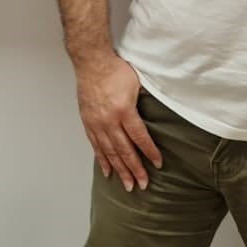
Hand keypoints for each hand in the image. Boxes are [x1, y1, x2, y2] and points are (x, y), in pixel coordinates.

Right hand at [75, 54, 161, 190]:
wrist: (91, 61)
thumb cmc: (115, 69)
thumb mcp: (137, 84)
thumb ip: (143, 103)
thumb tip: (156, 115)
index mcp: (124, 110)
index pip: (139, 137)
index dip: (149, 152)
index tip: (158, 164)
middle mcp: (109, 120)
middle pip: (124, 150)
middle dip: (135, 169)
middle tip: (142, 185)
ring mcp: (97, 123)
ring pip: (109, 152)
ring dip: (120, 170)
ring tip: (128, 185)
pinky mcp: (88, 122)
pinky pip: (96, 146)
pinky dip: (102, 160)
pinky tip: (108, 171)